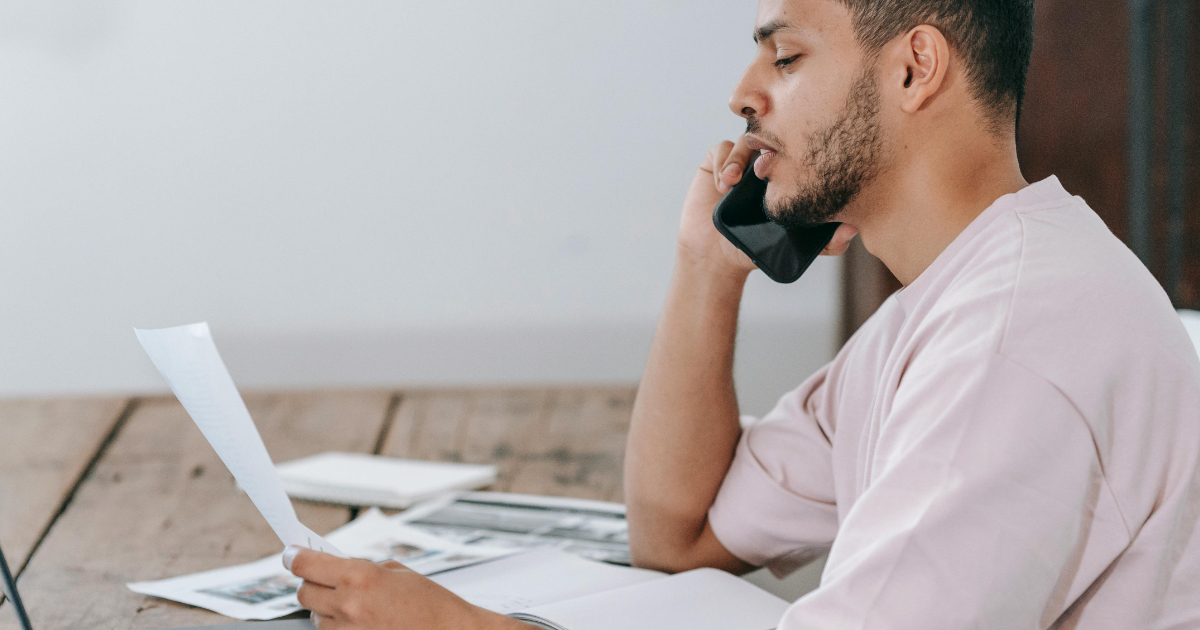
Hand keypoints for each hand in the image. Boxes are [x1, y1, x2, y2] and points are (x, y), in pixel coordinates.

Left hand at [284, 546, 525, 629]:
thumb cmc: (432, 604)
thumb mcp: (398, 572)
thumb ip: (364, 569)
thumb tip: (338, 569)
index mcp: (359, 577)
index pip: (305, 565)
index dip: (294, 557)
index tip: (291, 554)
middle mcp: (348, 606)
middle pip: (304, 594)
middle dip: (310, 584)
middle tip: (321, 579)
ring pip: (315, 619)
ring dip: (324, 609)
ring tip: (348, 605)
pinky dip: (337, 626)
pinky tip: (355, 621)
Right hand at [678, 136, 858, 271]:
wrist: (716, 254)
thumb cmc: (756, 246)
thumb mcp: (792, 246)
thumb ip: (824, 243)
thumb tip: (852, 231)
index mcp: (790, 174)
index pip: (800, 151)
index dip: (800, 152)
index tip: (796, 171)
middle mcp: (768, 160)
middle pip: (774, 136)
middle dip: (769, 146)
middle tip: (763, 170)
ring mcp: (743, 158)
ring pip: (747, 139)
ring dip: (740, 158)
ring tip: (734, 181)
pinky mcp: (717, 159)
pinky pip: (722, 149)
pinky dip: (723, 163)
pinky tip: (723, 186)